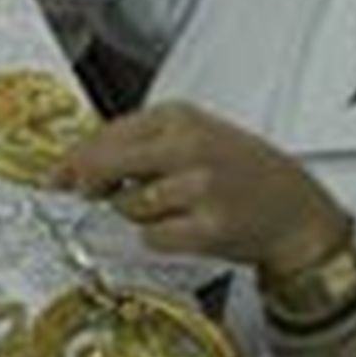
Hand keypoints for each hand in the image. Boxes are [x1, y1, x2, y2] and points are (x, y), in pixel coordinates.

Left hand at [54, 101, 348, 273]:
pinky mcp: (208, 226)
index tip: (59, 176)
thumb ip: (144, 145)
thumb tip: (82, 166)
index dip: (76, 158)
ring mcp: (200, 186)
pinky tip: (186, 229)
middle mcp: (189, 146)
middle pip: (106, 164)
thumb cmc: (244, 175)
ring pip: (129, 206)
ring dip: (138, 215)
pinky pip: (154, 237)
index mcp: (181, 117)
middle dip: (86, 184)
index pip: (108, 134)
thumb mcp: (197, 137)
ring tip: (173, 210)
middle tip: (79, 196)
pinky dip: (161, 238)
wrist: (296, 211)